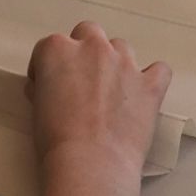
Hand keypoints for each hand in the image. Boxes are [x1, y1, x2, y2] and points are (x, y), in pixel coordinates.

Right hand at [27, 21, 173, 177]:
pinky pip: (159, 69)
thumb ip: (45, 87)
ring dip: (115, 63)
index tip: (48, 87)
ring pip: (121, 47)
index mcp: (58, 50)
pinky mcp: (150, 84)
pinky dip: (152, 78)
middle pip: (88, 33)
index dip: (47, 68)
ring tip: (111, 92)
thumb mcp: (36, 108)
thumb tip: (48, 88)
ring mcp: (125, 63)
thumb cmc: (54, 140)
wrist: (90, 163)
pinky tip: (144, 94)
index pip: (49, 47)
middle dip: (84, 52)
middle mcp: (93, 47)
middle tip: (81, 82)